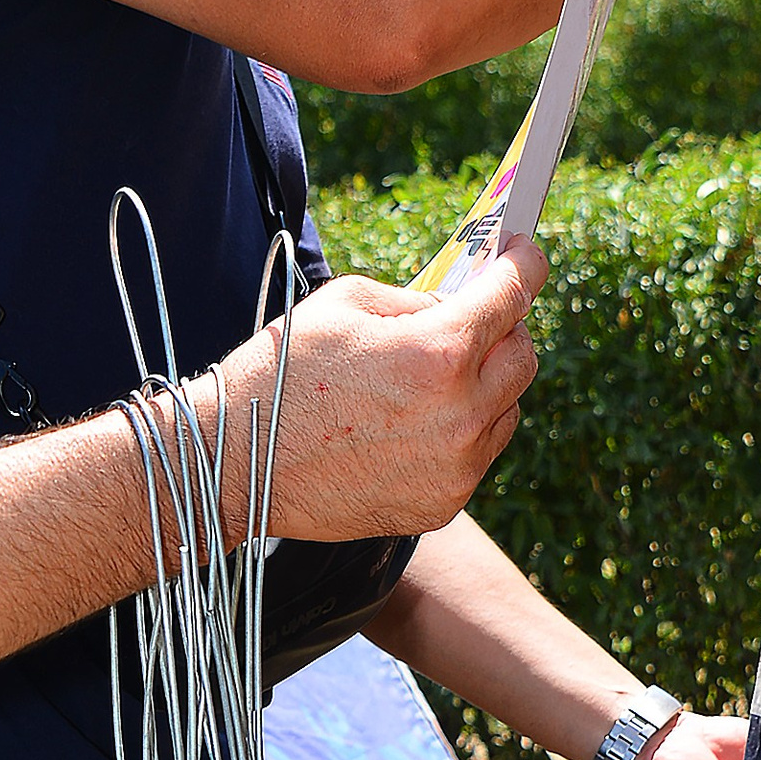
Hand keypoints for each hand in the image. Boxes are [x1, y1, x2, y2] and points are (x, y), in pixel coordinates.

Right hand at [236, 241, 545, 542]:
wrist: (236, 464)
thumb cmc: (281, 373)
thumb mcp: (348, 303)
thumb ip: (419, 300)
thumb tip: (461, 305)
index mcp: (439, 353)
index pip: (513, 294)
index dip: (524, 265)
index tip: (524, 254)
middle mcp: (461, 414)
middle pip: (523, 357)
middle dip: (506, 329)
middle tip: (476, 318)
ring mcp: (456, 467)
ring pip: (507, 411)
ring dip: (485, 386)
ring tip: (433, 378)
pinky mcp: (441, 504)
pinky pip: (476, 456)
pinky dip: (460, 433)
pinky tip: (412, 424)